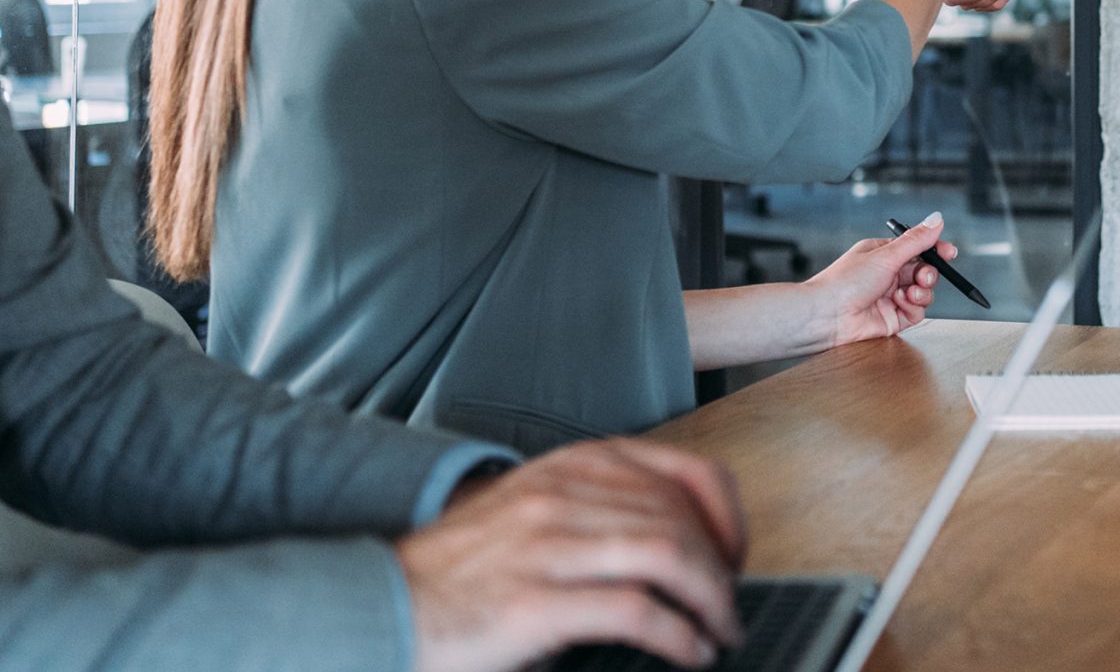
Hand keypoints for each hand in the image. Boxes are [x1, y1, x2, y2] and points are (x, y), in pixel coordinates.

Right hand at [401, 439, 746, 671]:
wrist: (382, 605)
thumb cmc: (465, 572)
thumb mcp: (538, 516)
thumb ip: (601, 513)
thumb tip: (683, 550)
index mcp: (572, 466)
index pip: (687, 472)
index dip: (729, 519)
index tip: (737, 558)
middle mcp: (564, 494)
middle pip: (682, 520)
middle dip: (724, 571)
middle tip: (731, 610)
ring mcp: (548, 545)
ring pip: (668, 555)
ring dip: (711, 602)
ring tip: (720, 634)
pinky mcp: (534, 602)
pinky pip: (636, 610)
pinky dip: (679, 635)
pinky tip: (689, 653)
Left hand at [802, 213, 957, 347]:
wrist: (826, 316)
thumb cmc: (844, 282)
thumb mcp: (885, 255)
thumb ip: (915, 240)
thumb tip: (936, 220)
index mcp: (883, 254)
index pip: (917, 248)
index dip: (935, 250)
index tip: (949, 252)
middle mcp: (887, 274)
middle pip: (924, 271)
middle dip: (929, 273)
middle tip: (923, 276)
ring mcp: (890, 297)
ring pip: (923, 292)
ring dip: (921, 292)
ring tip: (909, 292)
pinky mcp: (893, 318)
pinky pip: (916, 312)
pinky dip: (913, 307)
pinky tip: (900, 303)